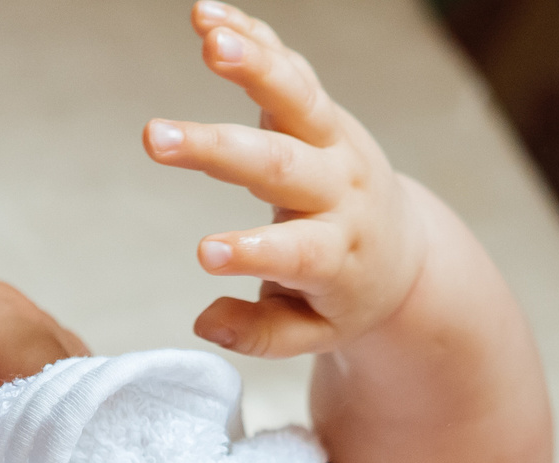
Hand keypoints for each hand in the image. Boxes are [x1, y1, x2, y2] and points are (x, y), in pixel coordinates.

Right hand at [142, 2, 424, 359]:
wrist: (404, 251)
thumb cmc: (345, 295)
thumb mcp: (314, 333)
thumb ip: (261, 334)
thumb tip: (205, 322)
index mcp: (339, 254)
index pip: (297, 252)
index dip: (253, 253)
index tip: (206, 254)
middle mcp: (340, 190)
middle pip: (281, 165)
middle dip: (217, 149)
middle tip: (154, 138)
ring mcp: (335, 142)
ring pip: (297, 97)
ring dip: (253, 63)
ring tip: (208, 38)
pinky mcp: (322, 111)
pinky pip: (289, 68)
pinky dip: (252, 38)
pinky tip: (205, 16)